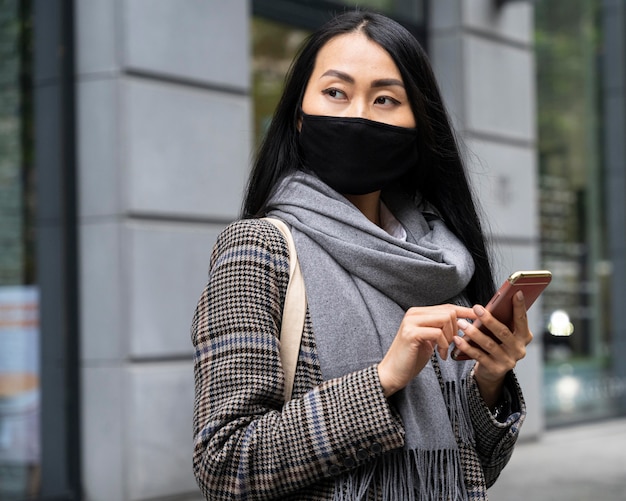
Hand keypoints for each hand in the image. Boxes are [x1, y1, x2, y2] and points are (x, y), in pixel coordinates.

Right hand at [377, 304, 476, 396]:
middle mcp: (413, 313)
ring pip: (445, 319)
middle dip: (456, 330)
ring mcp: (411, 322)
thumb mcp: (429, 339)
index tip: (479, 316)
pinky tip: (440, 355)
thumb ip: (440, 328)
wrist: (392, 372)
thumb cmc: (412, 358)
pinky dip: (443, 345)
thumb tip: (463, 322)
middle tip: (451, 345)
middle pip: (449, 312)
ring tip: (444, 351)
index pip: (447, 307)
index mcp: (418, 313)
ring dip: (450, 338)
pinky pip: (438, 333)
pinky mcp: (411, 333)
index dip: (464, 311)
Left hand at [453, 291, 532, 406]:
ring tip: (461, 323)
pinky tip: (457, 339)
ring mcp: (508, 361)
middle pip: (503, 332)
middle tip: (476, 308)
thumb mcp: (502, 332)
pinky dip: (467, 347)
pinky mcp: (495, 369)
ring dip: (473, 332)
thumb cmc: (497, 343)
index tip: (516, 292)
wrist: (493, 370)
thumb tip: (492, 304)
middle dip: (489, 319)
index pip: (522, 320)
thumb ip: (501, 320)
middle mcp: (519, 349)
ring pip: (489, 344)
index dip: (520, 306)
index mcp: (524, 337)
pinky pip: (478, 356)